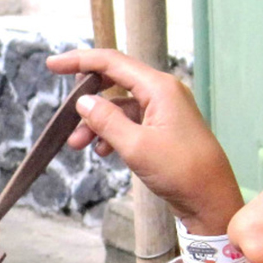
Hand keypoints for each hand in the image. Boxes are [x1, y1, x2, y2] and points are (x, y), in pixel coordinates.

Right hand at [46, 49, 241, 233]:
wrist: (211, 201)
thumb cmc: (181, 171)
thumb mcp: (135, 146)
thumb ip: (106, 120)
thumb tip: (83, 101)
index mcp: (159, 88)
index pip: (112, 62)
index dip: (79, 61)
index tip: (52, 65)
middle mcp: (163, 93)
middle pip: (115, 82)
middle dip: (87, 99)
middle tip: (65, 115)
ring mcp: (165, 111)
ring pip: (120, 106)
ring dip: (97, 122)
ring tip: (77, 145)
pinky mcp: (164, 129)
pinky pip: (131, 122)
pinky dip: (112, 133)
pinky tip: (101, 151)